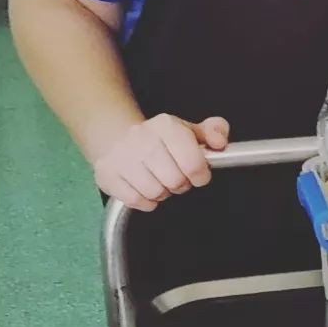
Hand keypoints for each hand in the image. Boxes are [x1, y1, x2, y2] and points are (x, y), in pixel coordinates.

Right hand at [93, 113, 229, 211]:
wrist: (118, 138)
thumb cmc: (162, 139)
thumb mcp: (190, 130)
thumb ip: (214, 132)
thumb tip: (220, 142)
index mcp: (166, 125)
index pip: (192, 161)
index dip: (200, 174)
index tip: (199, 175)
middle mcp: (142, 137)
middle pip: (174, 180)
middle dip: (181, 184)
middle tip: (178, 178)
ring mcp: (122, 156)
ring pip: (155, 192)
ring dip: (163, 193)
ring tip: (160, 180)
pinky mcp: (107, 174)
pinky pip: (136, 200)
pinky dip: (146, 201)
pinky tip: (146, 187)